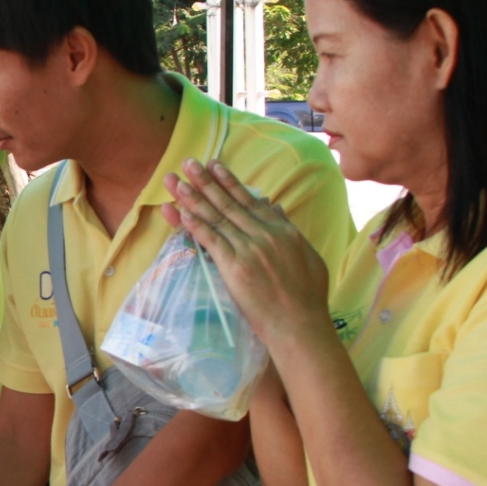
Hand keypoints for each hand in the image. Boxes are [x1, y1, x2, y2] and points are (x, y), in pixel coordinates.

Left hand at [163, 159, 332, 351]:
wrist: (300, 323)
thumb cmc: (308, 296)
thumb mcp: (307, 254)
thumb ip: (288, 228)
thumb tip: (275, 206)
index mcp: (283, 230)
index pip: (250, 200)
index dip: (229, 182)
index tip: (215, 166)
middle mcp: (265, 234)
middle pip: (229, 203)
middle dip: (206, 181)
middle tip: (189, 162)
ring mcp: (250, 249)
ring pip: (217, 217)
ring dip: (194, 198)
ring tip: (178, 181)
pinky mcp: (235, 267)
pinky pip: (211, 240)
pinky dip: (195, 225)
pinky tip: (181, 212)